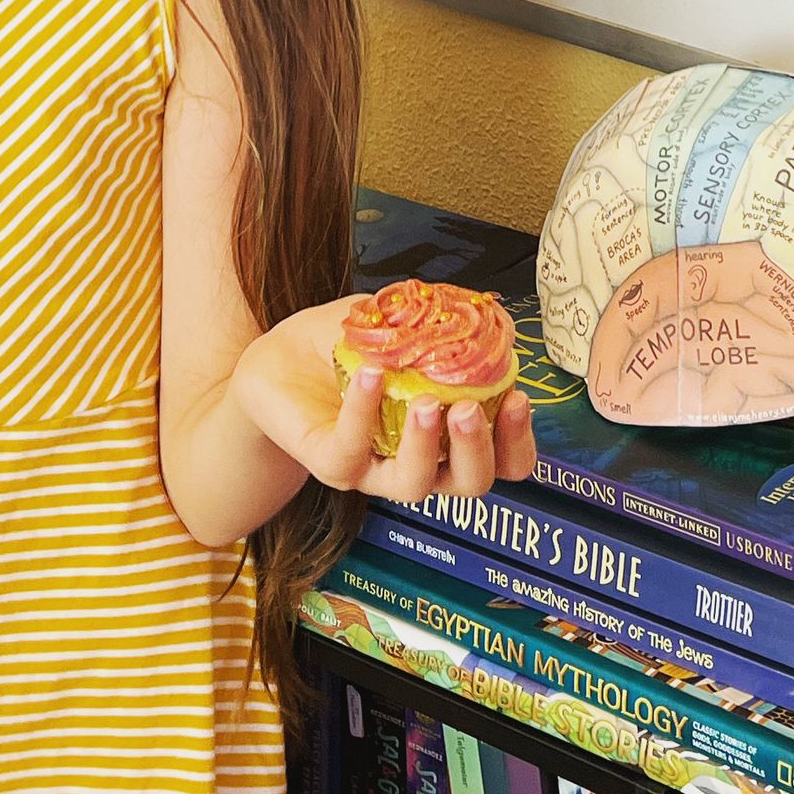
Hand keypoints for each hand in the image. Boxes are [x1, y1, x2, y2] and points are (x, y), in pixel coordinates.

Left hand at [231, 293, 537, 504]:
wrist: (273, 362)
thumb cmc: (340, 346)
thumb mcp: (394, 320)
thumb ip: (435, 318)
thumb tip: (480, 308)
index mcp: (446, 431)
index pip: (502, 457)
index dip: (518, 440)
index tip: (520, 397)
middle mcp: (416, 458)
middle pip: (470, 482)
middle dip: (481, 450)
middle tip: (474, 409)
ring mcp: (373, 468)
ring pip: (415, 485)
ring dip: (427, 445)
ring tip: (428, 403)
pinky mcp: (330, 464)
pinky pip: (352, 452)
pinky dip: (364, 413)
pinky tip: (371, 375)